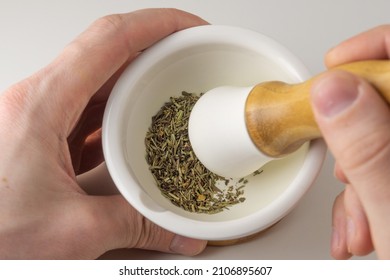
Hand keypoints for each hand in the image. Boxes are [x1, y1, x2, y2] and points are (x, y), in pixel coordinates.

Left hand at [0, 8, 207, 258]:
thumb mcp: (73, 231)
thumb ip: (135, 224)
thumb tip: (178, 231)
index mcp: (40, 107)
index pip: (109, 40)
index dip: (158, 25)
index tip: (190, 28)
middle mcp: (38, 103)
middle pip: (107, 55)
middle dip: (155, 51)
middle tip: (190, 59)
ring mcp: (40, 119)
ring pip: (99, 82)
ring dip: (139, 82)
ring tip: (173, 90)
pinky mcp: (45, 138)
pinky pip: (89, 111)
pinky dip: (121, 111)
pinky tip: (141, 126)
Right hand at [310, 25, 389, 258]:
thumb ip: (368, 150)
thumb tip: (334, 92)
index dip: (375, 49)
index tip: (335, 64)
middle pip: (387, 103)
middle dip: (352, 138)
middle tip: (345, 168)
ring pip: (379, 141)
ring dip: (355, 181)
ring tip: (359, 223)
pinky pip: (380, 166)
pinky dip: (361, 197)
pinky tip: (362, 226)